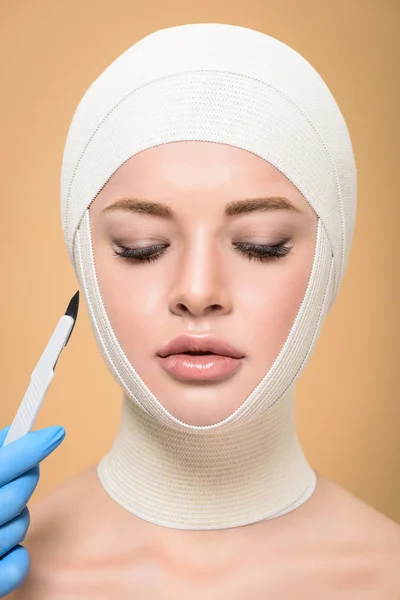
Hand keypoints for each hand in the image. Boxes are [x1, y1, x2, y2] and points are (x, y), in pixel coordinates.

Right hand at [0, 424, 64, 597]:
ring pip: (18, 528)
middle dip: (25, 480)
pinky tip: (4, 548)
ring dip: (16, 519)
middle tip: (28, 470)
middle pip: (15, 497)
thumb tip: (13, 433)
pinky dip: (17, 556)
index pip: (0, 467)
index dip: (28, 449)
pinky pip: (17, 567)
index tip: (56, 433)